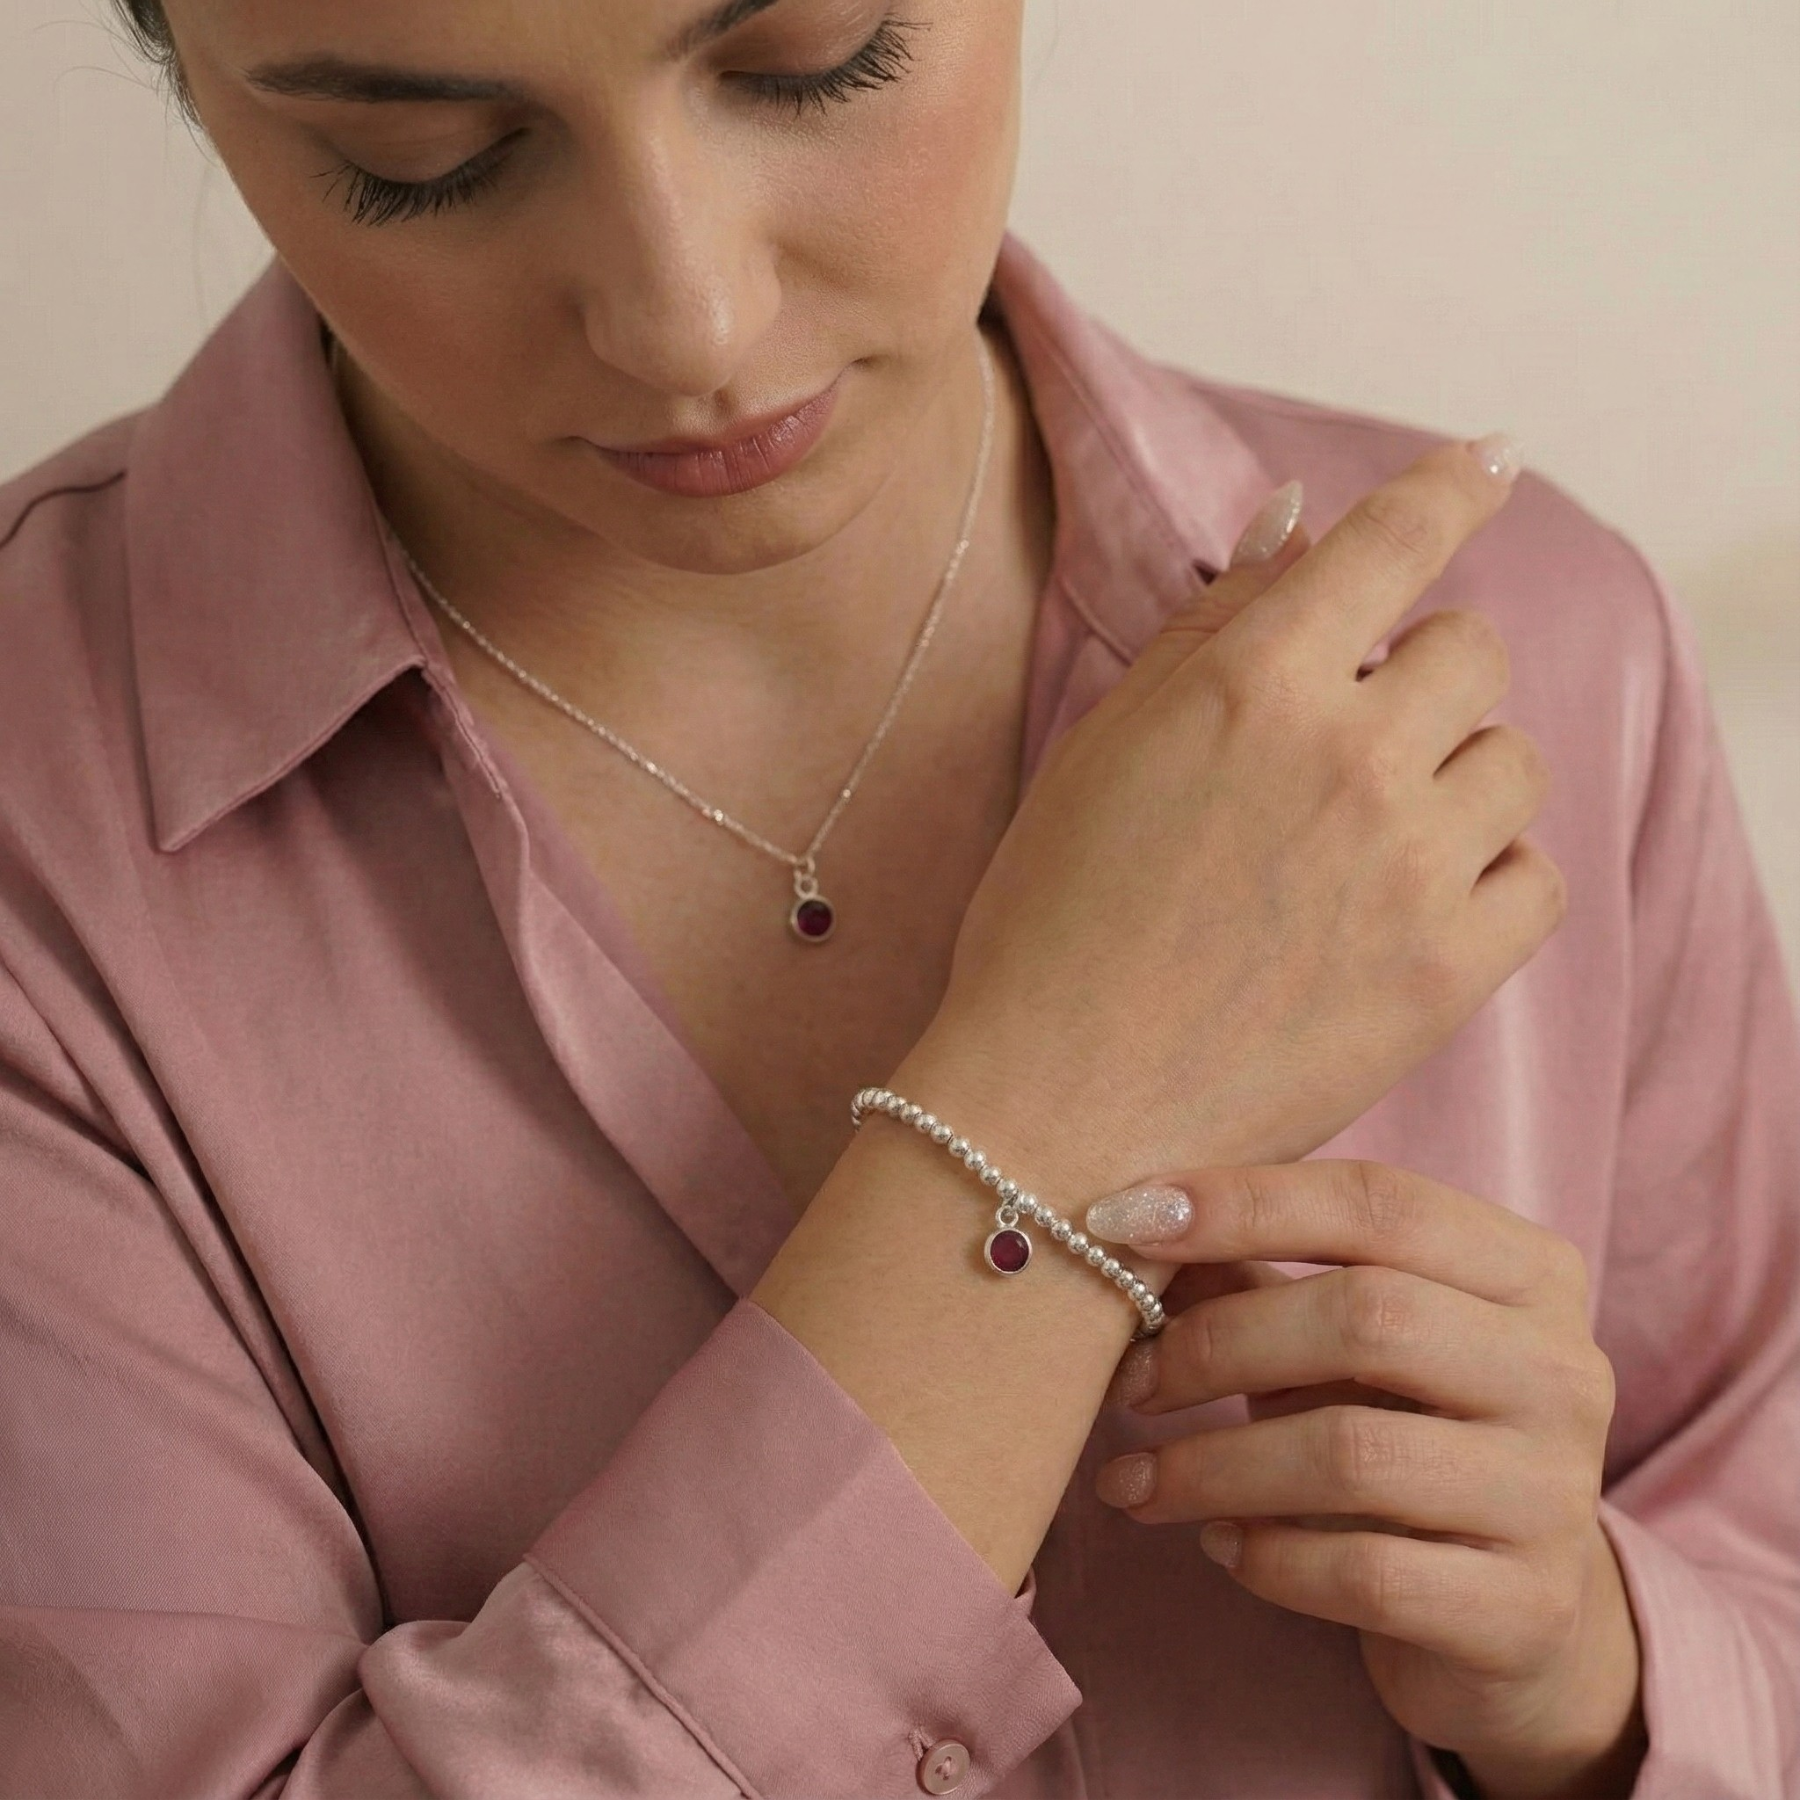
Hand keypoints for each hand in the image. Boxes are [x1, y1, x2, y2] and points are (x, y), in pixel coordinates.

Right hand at [910, 438, 1565, 1202]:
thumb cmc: (1051, 923)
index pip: (1396, 539)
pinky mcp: (1451, 970)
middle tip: (1352, 743)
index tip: (1491, 462)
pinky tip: (1408, 907)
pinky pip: (1536, 876)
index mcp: (1254, 683)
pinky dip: (1487, 877)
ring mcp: (1411, 865)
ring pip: (1514, 759)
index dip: (1454, 485)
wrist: (1059, 1109)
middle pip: (1472, 649)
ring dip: (1456, 777)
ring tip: (1373, 840)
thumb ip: (1212, 626)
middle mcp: (1350, 754)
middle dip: (1421, 677)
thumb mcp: (1102, 749)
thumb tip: (1297, 527)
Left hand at [1087, 1161, 1647, 1796]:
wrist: (1509, 1621)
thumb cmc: (1399, 1435)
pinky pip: (1365, 1573)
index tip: (1120, 1218)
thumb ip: (1251, 1274)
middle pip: (1367, 1317)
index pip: (1378, 1201)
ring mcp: (1553, 1493)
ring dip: (1213, 1465)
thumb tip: (1127, 1220)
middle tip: (1128, 1384)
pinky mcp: (1525, 1610)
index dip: (1243, 1201)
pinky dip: (1265, 1558)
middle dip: (1217, 1344)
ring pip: (1353, 1454)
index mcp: (1525, 1272)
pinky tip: (1218, 1546)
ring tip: (1135, 1482)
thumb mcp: (1334, 1342)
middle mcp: (1561, 1369)